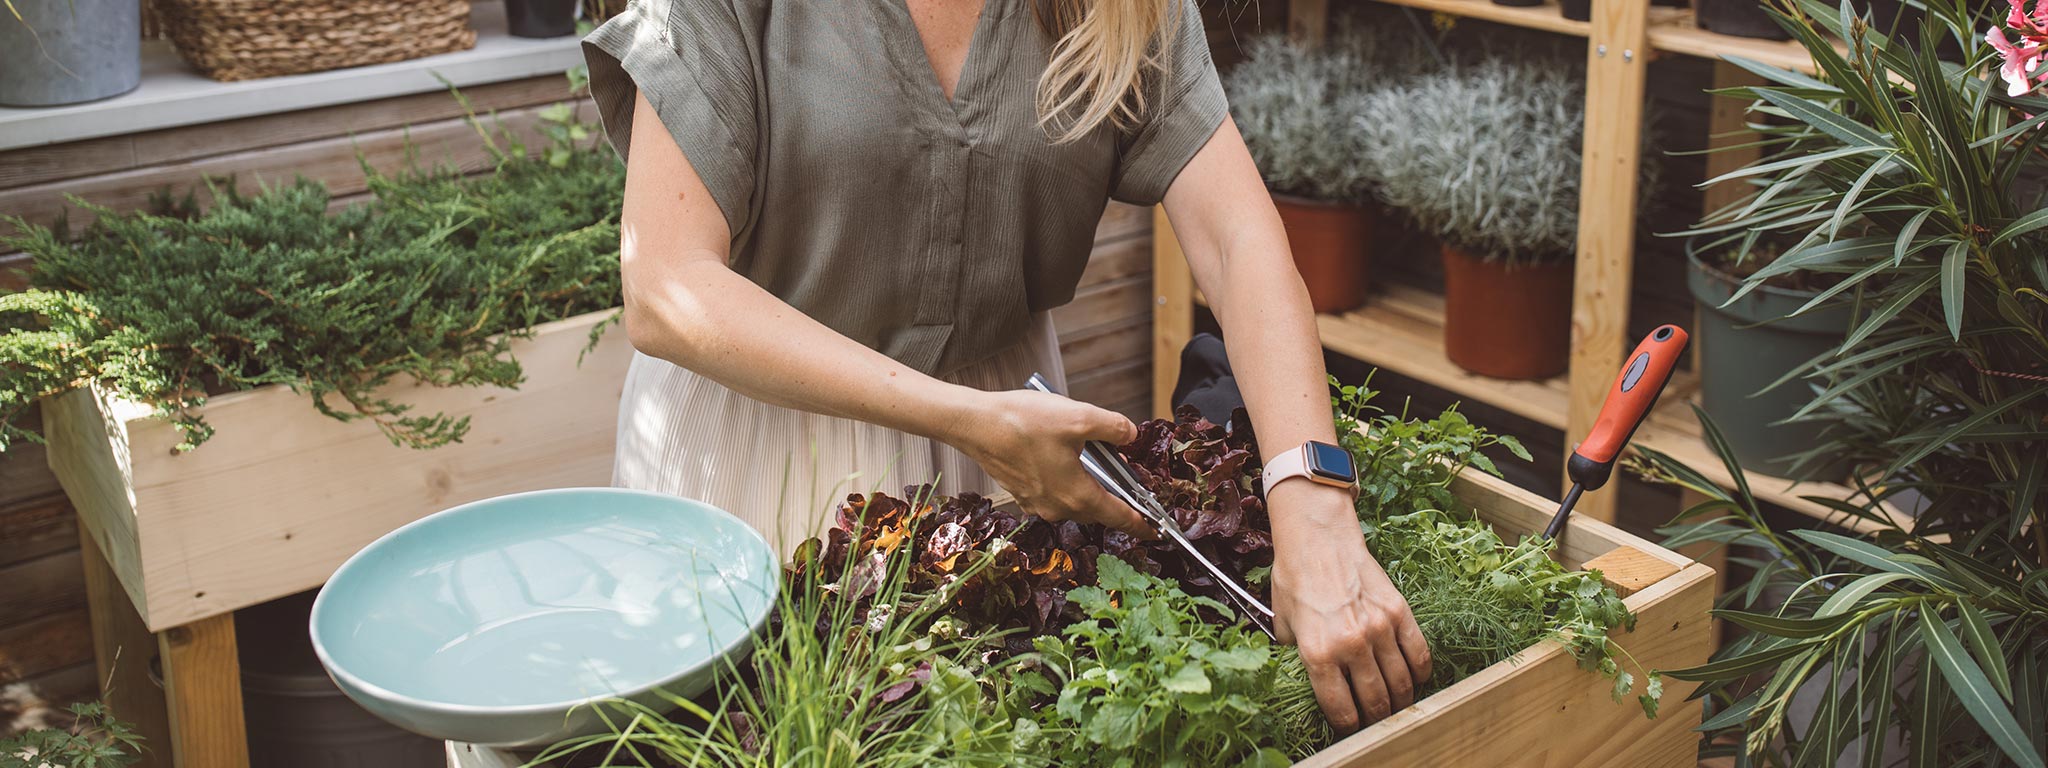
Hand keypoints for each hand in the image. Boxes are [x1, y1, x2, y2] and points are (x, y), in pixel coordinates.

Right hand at [952, 389, 1151, 536]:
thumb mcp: (1080, 416)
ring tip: (1093, 458)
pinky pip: (1053, 492)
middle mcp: (1057, 507)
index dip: (1142, 524)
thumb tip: (1130, 434)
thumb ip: (1114, 427)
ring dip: (1087, 485)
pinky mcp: (1021, 493)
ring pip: (1074, 499)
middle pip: (1097, 509)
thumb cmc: (1022, 423)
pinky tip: (1061, 454)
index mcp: (1077, 496)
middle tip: (1130, 482)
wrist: (975, 424)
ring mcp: (1036, 503)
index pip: (1120, 517)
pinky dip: (1064, 479)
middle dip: (1115, 497)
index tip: (1157, 532)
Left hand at [1267, 480, 1431, 732]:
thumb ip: (1296, 656)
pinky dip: (1420, 674)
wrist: (1318, 540)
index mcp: (1318, 652)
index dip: (1346, 727)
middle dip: (1375, 720)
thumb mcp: (1283, 624)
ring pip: (1400, 683)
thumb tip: (1307, 678)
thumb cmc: (1295, 579)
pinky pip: (1418, 654)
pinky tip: (1415, 680)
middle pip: (1375, 701)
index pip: (1340, 708)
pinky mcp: (1399, 612)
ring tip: (1396, 708)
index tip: (1349, 729)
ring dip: (1401, 702)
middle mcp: (1351, 644)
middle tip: (1375, 723)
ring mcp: (1379, 628)